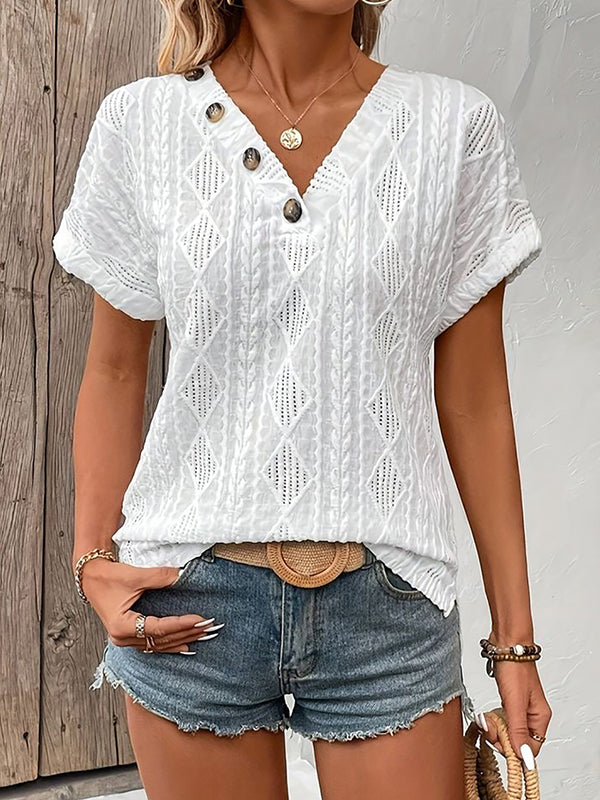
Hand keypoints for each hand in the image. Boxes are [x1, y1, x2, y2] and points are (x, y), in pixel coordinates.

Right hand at [78, 557, 220, 652]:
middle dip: (186, 633)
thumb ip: (160, 577)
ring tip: (201, 636)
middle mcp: (122, 638)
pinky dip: (169, 643)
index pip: (158, 628)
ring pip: (158, 644)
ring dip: (181, 639)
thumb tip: (183, 576)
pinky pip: (152, 644)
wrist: (91, 577)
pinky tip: (184, 645)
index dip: (180, 624)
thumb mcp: (135, 575)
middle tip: (208, 627)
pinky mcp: (127, 636)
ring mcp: (124, 640)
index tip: (199, 619)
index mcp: (121, 626)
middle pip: (160, 639)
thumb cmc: (109, 577)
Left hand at [476, 660, 551, 766]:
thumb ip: (518, 729)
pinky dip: (492, 719)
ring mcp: (521, 708)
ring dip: (494, 728)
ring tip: (484, 718)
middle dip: (499, 736)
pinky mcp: (510, 701)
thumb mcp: (514, 702)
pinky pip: (502, 719)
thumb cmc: (514, 668)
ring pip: (508, 731)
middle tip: (488, 726)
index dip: (513, 748)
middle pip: (517, 741)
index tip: (498, 740)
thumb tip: (522, 755)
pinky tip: (486, 715)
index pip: (530, 748)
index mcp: (539, 717)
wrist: (507, 644)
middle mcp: (532, 714)